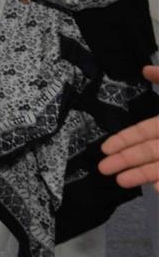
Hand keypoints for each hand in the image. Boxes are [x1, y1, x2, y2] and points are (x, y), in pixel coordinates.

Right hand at [98, 66, 158, 190]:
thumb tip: (144, 68)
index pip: (143, 132)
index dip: (124, 140)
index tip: (105, 148)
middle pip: (146, 152)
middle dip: (125, 160)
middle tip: (103, 169)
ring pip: (158, 167)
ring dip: (140, 175)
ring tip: (121, 182)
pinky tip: (155, 188)